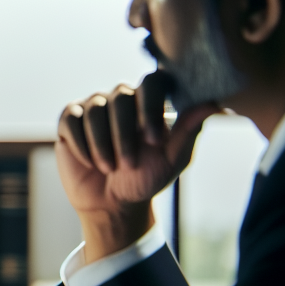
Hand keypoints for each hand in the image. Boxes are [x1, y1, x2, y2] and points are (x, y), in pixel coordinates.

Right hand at [58, 70, 218, 258]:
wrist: (112, 203)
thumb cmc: (145, 178)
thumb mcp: (172, 159)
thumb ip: (189, 130)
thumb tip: (215, 103)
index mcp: (149, 101)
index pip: (152, 82)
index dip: (150, 107)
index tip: (153, 140)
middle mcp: (121, 98)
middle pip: (120, 97)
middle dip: (124, 135)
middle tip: (129, 164)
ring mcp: (94, 106)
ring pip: (95, 110)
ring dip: (102, 144)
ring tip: (109, 168)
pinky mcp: (70, 120)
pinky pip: (72, 120)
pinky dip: (82, 144)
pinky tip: (90, 162)